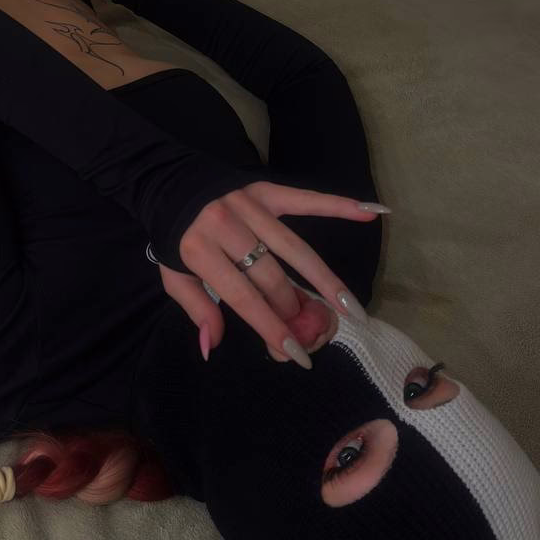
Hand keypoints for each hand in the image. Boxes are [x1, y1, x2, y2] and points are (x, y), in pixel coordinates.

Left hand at [159, 182, 384, 365]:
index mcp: (199, 249)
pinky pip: (306, 200)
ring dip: (325, 279)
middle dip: (293, 308)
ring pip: (294, 247)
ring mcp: (248, 204)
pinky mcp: (266, 190)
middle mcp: (226, 224)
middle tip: (313, 330)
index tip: (296, 355)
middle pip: (271, 275)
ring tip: (351, 308)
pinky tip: (371, 215)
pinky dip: (339, 206)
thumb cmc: (175, 239)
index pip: (242, 296)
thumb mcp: (173, 277)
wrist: (169, 184)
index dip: (270, 327)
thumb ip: (196, 309)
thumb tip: (212, 347)